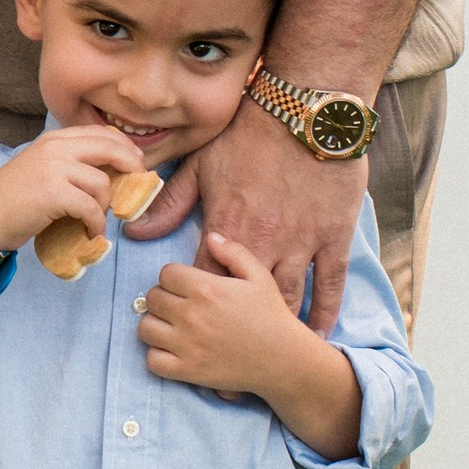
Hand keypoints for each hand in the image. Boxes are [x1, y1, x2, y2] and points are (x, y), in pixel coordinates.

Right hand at [0, 122, 146, 256]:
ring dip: (105, 207)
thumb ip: (69, 164)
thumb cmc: (11, 200)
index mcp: (53, 139)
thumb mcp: (41, 169)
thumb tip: (110, 174)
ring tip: (95, 221)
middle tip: (136, 188)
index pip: (101, 132)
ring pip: (102, 183)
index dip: (124, 147)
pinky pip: (91, 208)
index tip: (136, 164)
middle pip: (110, 148)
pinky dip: (95, 224)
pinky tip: (89, 233)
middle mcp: (55, 147)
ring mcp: (53, 168)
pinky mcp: (53, 192)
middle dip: (131, 167)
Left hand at [136, 233, 304, 401]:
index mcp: (206, 288)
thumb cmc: (272, 316)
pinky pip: (152, 361)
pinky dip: (158, 356)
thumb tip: (212, 238)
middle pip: (152, 298)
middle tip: (180, 305)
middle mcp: (191, 315)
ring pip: (146, 328)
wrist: (285, 360)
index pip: (165, 274)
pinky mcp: (188, 371)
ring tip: (173, 326)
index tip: (186, 286)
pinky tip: (174, 350)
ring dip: (157, 325)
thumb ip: (234, 252)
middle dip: (164, 298)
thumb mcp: (260, 276)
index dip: (175, 278)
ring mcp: (187, 345)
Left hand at [159, 95, 366, 333]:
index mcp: (227, 229)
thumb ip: (169, 204)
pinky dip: (325, 312)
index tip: (190, 322)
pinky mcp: (333, 238)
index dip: (194, 305)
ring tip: (267, 354)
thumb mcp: (200, 166)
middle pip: (245, 300)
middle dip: (232, 327)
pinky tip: (317, 334)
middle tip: (225, 347)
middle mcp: (263, 244)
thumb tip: (134, 231)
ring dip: (277, 326)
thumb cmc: (249, 136)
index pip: (202, 281)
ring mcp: (301, 243)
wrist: (304, 114)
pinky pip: (330, 284)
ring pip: (289, 298)